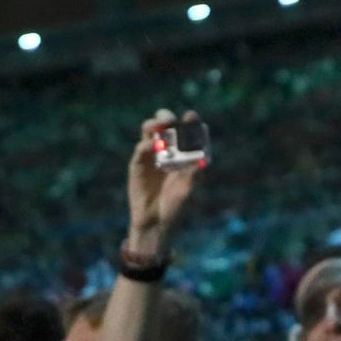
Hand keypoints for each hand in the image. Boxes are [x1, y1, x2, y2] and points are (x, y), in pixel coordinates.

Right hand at [124, 110, 204, 261]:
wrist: (155, 223)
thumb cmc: (175, 207)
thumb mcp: (188, 191)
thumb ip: (195, 175)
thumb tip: (202, 160)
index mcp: (183, 153)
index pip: (186, 131)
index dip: (189, 122)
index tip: (191, 117)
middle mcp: (167, 150)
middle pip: (166, 125)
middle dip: (168, 118)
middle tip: (172, 120)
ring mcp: (151, 155)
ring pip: (150, 131)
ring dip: (155, 125)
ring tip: (160, 125)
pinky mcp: (138, 164)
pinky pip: (141, 149)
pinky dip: (146, 145)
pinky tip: (152, 146)